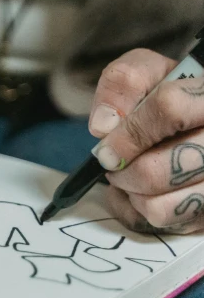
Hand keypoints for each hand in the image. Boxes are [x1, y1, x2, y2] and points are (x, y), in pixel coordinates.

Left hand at [89, 48, 203, 233]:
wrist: (196, 118)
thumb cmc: (172, 92)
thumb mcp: (150, 72)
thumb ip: (123, 83)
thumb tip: (103, 126)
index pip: (168, 109)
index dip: (128, 132)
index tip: (105, 147)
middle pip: (162, 169)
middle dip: (124, 170)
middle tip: (113, 163)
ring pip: (161, 207)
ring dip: (131, 194)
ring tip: (129, 176)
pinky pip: (162, 225)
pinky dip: (137, 212)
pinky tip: (138, 194)